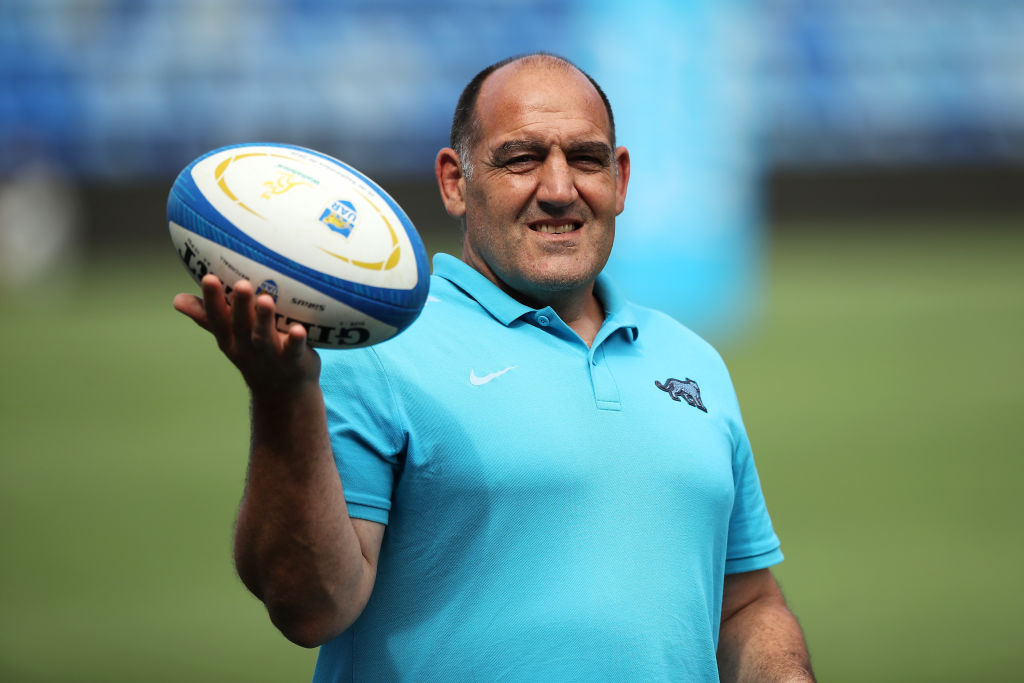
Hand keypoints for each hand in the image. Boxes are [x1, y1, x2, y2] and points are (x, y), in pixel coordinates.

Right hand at [173, 274, 320, 393]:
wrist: (282, 392)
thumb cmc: (255, 353)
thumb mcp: (229, 338)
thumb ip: (207, 317)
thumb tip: (176, 299)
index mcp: (230, 339)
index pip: (217, 318)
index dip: (212, 299)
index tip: (208, 277)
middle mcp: (246, 347)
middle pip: (241, 325)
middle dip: (240, 305)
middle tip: (241, 284)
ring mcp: (269, 356)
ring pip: (264, 336)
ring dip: (264, 319)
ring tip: (265, 299)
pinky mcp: (292, 361)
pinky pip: (294, 350)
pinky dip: (295, 340)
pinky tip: (299, 328)